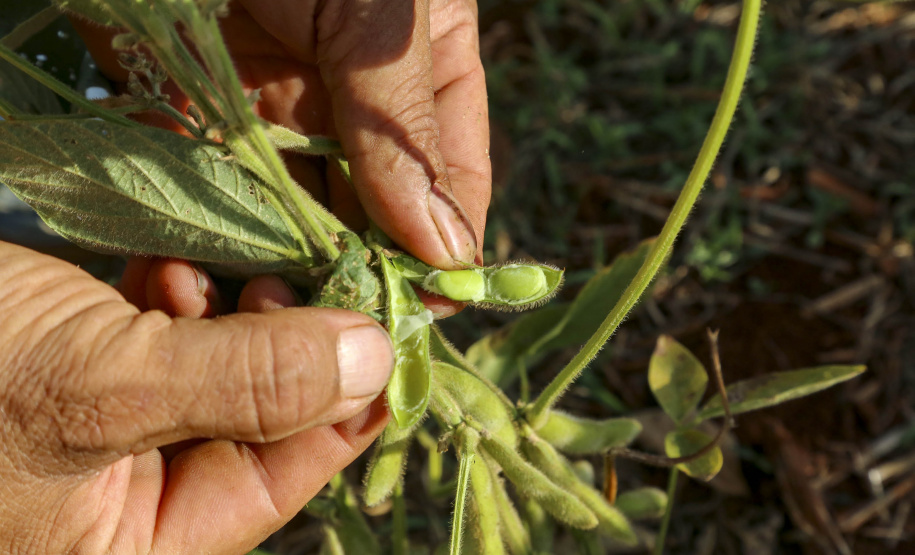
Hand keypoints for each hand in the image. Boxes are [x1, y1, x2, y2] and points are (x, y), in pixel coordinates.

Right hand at [0, 241, 391, 552]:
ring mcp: (110, 423)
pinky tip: (170, 262)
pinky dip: (181, 290)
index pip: (277, 483)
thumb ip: (246, 383)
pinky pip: (167, 332)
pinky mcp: (87, 362)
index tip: (387, 331)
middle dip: (284, 346)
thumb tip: (374, 363)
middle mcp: (128, 494)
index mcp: (135, 544)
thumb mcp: (105, 389)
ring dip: (232, 309)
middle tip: (291, 283)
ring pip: (218, 366)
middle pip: (256, 419)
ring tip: (221, 270)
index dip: (341, 408)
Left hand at [75, 0, 491, 278]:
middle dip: (358, 273)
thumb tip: (448, 254)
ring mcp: (277, 118)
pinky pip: (218, 200)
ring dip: (287, 271)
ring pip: (295, 222)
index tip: (422, 313)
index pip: (452, 185)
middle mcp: (355, 108)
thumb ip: (404, 129)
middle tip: (336, 327)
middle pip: (371, 218)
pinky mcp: (199, 124)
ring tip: (274, 312)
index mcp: (424, 77)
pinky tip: (216, 276)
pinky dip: (217, 242)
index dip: (443, 255)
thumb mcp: (377, 15)